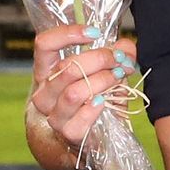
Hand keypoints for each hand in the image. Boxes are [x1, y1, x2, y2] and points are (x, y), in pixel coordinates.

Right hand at [27, 25, 137, 160]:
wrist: (95, 137)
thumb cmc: (97, 98)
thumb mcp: (107, 71)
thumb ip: (117, 55)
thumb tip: (125, 47)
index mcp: (47, 71)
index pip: (44, 44)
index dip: (67, 34)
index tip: (94, 33)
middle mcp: (45, 92)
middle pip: (67, 67)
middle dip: (100, 58)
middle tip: (119, 59)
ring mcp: (54, 114)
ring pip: (74, 91)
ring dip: (102, 80)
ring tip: (117, 77)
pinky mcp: (69, 133)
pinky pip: (82, 116)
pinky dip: (97, 106)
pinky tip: (105, 101)